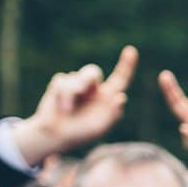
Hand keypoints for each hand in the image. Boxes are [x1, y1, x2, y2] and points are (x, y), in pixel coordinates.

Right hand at [17, 46, 138, 162]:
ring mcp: (75, 84)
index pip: (119, 78)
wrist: (56, 136)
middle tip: (80, 91)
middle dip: (86, 79)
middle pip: (92, 71)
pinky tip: (63, 108)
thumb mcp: (99, 127)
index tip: (131, 50)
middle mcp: (92, 88)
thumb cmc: (81, 133)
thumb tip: (121, 96)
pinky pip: (63, 81)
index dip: (126, 65)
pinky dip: (63, 96)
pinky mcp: (60, 84)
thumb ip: (112, 114)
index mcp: (106, 97)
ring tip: (68, 109)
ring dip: (73, 91)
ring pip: (77, 76)